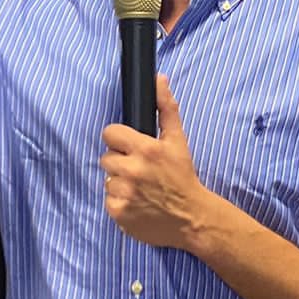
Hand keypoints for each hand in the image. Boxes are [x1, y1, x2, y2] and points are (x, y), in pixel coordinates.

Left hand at [100, 76, 215, 249]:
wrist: (191, 218)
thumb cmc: (183, 177)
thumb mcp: (178, 141)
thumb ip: (166, 108)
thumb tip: (159, 80)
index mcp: (145, 149)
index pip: (110, 133)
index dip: (119, 140)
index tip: (131, 148)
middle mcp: (132, 170)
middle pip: (106, 157)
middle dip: (121, 162)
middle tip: (140, 171)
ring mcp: (124, 193)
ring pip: (107, 179)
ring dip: (120, 183)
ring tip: (141, 188)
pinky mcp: (119, 212)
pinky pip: (108, 200)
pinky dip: (120, 202)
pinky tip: (137, 202)